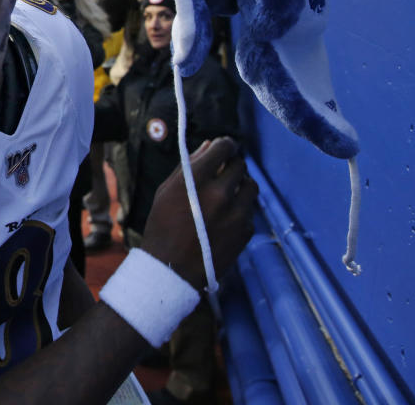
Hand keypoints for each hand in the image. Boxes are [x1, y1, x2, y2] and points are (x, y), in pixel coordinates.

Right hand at [140, 137, 257, 288]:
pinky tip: (225, 217)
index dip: (225, 144)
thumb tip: (209, 145)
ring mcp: (236, 213)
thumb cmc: (163, 226)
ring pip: (251, 185)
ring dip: (241, 184)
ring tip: (228, 193)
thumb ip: (188, 165)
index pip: (223, 147)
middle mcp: (219, 193)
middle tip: (223, 172)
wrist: (171, 269)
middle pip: (240, 164)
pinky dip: (241, 208)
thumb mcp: (166, 191)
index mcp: (196, 180)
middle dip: (232, 164)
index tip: (224, 148)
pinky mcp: (246, 230)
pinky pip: (249, 209)